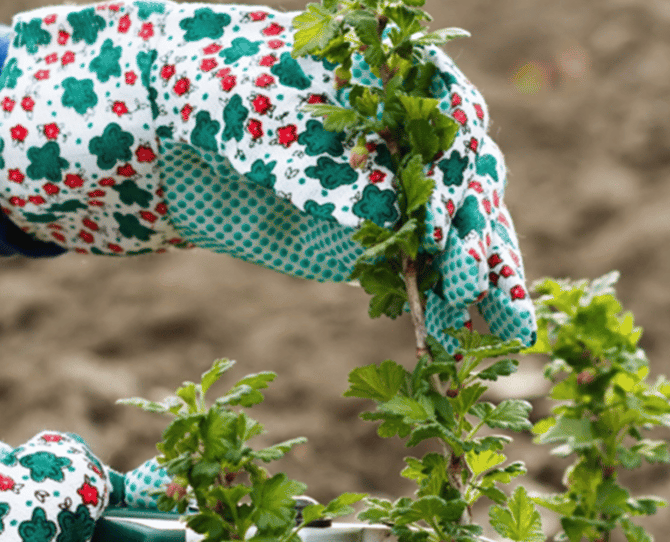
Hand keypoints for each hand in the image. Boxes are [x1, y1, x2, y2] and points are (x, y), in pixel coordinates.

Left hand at [0, 1, 533, 347]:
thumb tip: (372, 214)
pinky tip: (458, 339)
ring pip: (454, 233)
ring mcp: (396, 178)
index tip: (448, 244)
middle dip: (485, 249)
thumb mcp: (259, 128)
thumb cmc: (214, 101)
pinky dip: (438, 301)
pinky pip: (417, 265)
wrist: (165, 126)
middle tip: (492, 310)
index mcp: (396, 74)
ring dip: (481, 285)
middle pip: (466, 188)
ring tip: (504, 338)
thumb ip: (314, 171)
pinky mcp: (371, 227)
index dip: (455, 191)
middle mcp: (411, 126)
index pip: (448, 135)